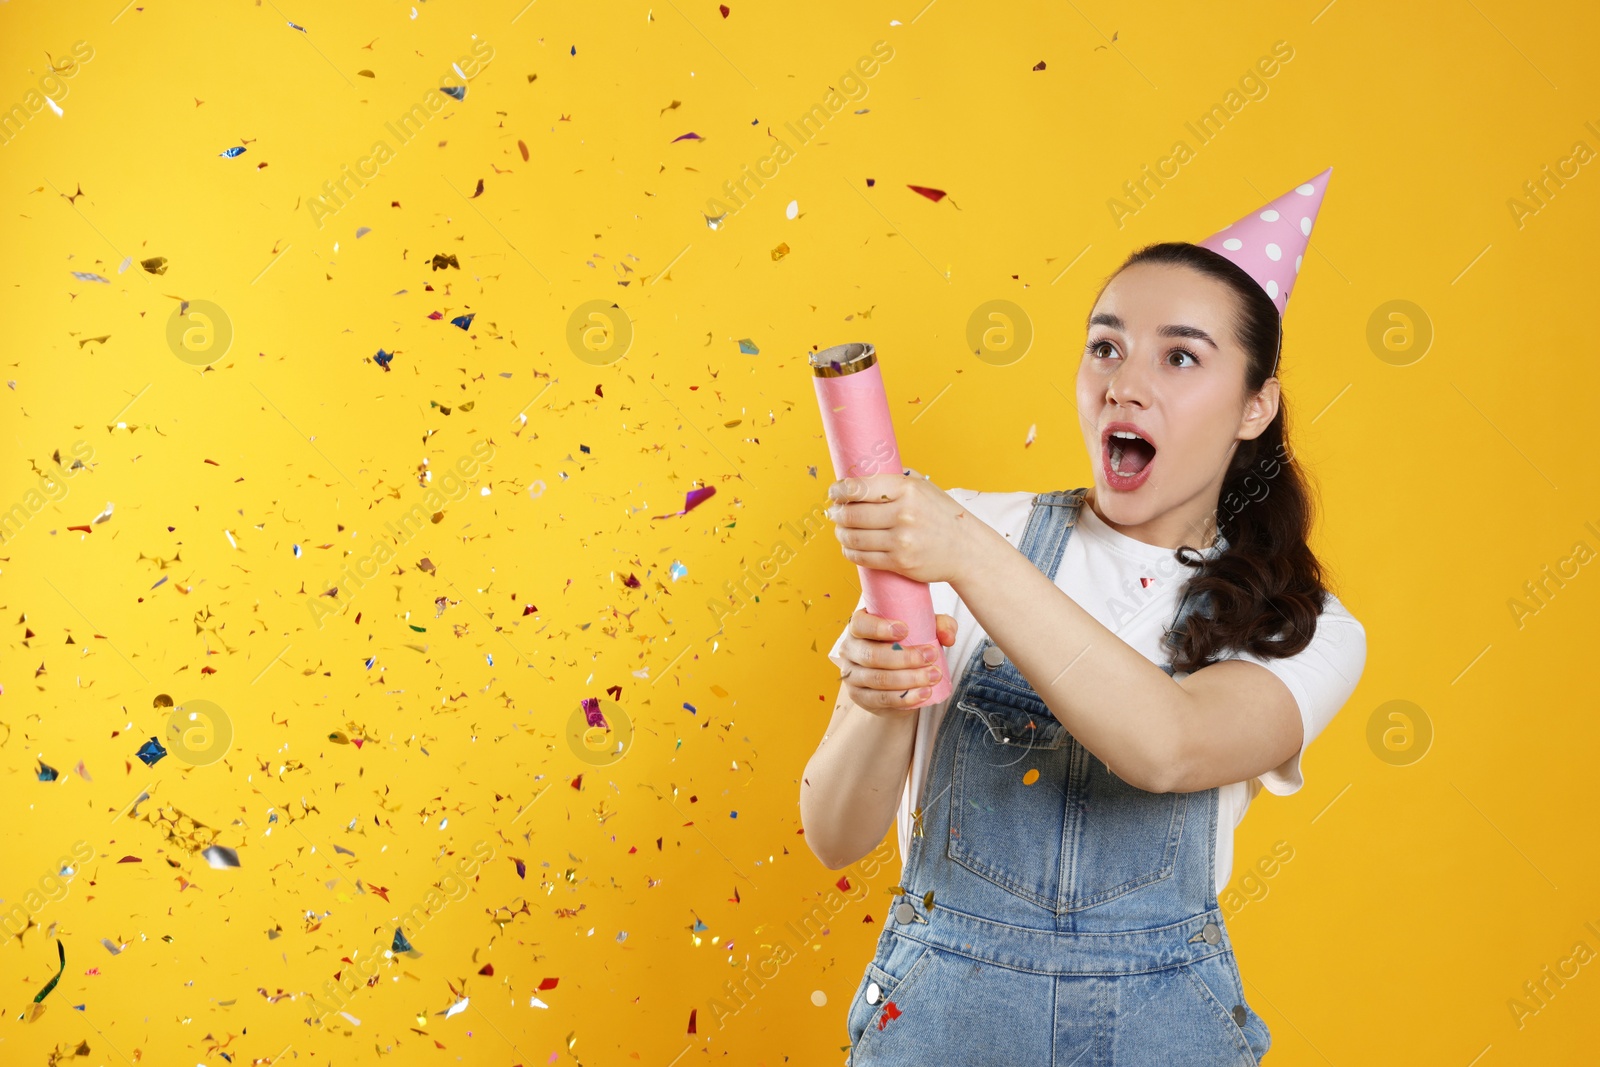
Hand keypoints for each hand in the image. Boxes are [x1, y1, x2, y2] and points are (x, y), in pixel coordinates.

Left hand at [826, 470, 981, 585]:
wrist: (966, 549)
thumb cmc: (941, 515)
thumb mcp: (925, 487)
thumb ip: (896, 479)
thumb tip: (862, 474)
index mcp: (908, 489)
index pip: (860, 487)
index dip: (839, 490)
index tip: (834, 492)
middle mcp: (904, 514)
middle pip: (852, 513)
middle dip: (837, 513)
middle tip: (835, 512)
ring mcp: (901, 540)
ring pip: (853, 537)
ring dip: (840, 533)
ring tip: (841, 529)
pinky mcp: (899, 562)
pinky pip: (862, 557)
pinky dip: (849, 551)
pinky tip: (849, 546)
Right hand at [838, 609, 959, 712]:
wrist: (896, 676)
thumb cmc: (907, 643)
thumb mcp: (923, 627)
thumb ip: (939, 625)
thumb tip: (947, 637)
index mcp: (858, 626)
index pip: (860, 625)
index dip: (880, 628)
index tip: (906, 630)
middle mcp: (849, 649)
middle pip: (871, 655)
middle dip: (905, 658)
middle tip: (931, 657)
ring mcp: (852, 675)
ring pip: (878, 679)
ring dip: (909, 679)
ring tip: (933, 676)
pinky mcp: (859, 696)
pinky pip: (881, 699)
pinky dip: (904, 698)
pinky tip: (923, 694)